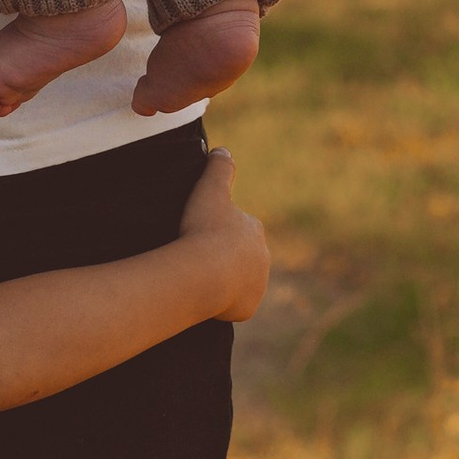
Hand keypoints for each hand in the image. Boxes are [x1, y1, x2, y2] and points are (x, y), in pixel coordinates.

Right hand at [175, 149, 269, 323]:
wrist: (204, 271)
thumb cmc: (204, 229)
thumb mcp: (209, 189)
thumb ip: (219, 168)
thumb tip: (223, 150)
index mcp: (255, 230)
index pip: (239, 229)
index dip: (219, 231)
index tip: (199, 234)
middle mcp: (263, 258)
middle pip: (241, 257)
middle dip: (224, 258)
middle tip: (196, 258)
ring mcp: (257, 285)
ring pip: (239, 282)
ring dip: (224, 281)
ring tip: (197, 279)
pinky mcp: (247, 308)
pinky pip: (234, 306)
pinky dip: (222, 304)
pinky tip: (203, 299)